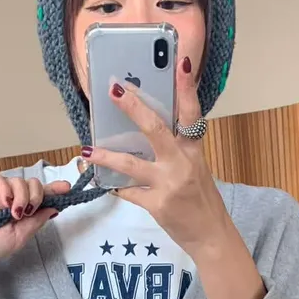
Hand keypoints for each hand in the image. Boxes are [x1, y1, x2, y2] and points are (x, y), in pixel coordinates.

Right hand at [0, 174, 71, 280]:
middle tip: (29, 211)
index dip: (52, 192)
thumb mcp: (18, 237)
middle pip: (31, 185)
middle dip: (37, 195)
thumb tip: (55, 208)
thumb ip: (36, 222)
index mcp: (17, 212)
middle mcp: (7, 199)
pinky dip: (6, 189)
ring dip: (22, 195)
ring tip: (15, 212)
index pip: (37, 198)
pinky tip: (4, 203)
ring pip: (18, 181)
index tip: (66, 189)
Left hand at [85, 58, 230, 258]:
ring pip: (131, 165)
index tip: (182, 62)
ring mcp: (168, 184)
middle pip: (155, 129)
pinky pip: (130, 193)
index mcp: (193, 150)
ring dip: (106, 157)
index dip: (186, 88)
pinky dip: (116, 188)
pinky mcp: (157, 205)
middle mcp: (181, 163)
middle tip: (113, 90)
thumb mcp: (196, 169)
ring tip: (86, 151)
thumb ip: (176, 150)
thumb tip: (147, 132)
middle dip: (132, 108)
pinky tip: (105, 183)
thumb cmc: (201, 201)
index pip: (191, 113)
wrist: (211, 236)